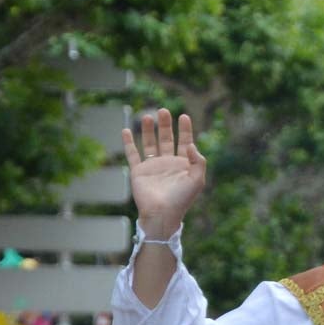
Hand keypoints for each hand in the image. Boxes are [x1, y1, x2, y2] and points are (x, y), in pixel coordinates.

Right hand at [122, 108, 206, 237]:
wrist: (162, 213)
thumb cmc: (182, 199)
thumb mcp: (197, 180)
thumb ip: (198, 161)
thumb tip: (191, 145)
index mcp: (183, 165)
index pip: (184, 142)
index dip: (185, 130)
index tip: (184, 116)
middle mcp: (168, 163)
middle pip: (167, 139)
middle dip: (165, 125)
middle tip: (164, 111)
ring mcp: (153, 167)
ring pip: (150, 143)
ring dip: (148, 130)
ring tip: (147, 116)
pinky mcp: (139, 171)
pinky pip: (132, 154)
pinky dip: (128, 142)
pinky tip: (126, 130)